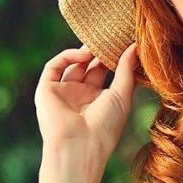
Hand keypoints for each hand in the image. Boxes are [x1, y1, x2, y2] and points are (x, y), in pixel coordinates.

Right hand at [34, 42, 138, 162]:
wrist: (80, 146)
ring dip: (84, 52)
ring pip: (72, 64)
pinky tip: (83, 54)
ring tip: (98, 42)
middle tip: (110, 36)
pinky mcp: (46, 91)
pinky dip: (67, 56)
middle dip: (99, 51)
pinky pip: (54, 67)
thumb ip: (126, 70)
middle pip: (89, 66)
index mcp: (99, 100)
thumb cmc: (105, 126)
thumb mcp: (122, 95)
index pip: (104, 71)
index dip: (112, 56)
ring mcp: (63, 93)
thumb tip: (135, 47)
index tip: (124, 41)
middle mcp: (80, 95)